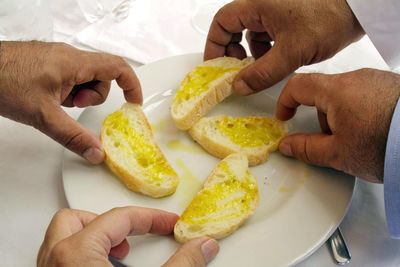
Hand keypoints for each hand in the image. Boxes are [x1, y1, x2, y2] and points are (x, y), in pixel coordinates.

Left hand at [0, 41, 141, 163]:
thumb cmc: (3, 81)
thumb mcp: (43, 115)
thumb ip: (73, 136)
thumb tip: (96, 153)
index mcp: (74, 63)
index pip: (118, 67)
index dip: (132, 85)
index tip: (133, 103)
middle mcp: (69, 56)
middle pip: (101, 76)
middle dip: (93, 96)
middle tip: (72, 106)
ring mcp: (57, 58)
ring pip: (84, 77)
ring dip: (78, 94)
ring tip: (55, 102)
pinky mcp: (47, 62)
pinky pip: (69, 76)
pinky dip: (66, 90)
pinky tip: (48, 97)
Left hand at [38, 207, 218, 266]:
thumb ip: (183, 265)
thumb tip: (203, 247)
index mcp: (76, 255)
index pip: (119, 218)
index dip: (150, 218)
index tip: (168, 226)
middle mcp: (55, 265)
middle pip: (74, 220)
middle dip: (106, 223)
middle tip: (132, 235)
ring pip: (61, 241)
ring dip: (92, 239)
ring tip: (119, 254)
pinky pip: (60, 263)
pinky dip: (84, 259)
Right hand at [204, 0, 363, 94]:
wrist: (360, 10)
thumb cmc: (328, 19)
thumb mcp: (291, 52)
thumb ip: (262, 73)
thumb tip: (239, 86)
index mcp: (257, 5)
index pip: (222, 23)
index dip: (214, 45)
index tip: (216, 66)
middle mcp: (262, 5)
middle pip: (233, 28)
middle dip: (233, 51)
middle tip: (237, 70)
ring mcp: (275, 11)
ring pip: (251, 34)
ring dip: (252, 54)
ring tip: (262, 68)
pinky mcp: (286, 18)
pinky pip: (266, 35)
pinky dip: (267, 50)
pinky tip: (277, 60)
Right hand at [276, 69, 399, 182]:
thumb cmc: (386, 144)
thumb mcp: (338, 154)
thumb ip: (307, 148)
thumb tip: (288, 145)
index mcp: (336, 90)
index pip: (298, 85)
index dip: (285, 101)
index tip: (286, 116)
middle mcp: (357, 78)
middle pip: (324, 91)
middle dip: (321, 116)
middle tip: (332, 139)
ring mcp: (377, 80)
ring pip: (346, 94)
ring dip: (342, 115)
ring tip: (359, 139)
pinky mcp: (393, 86)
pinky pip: (366, 95)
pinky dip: (362, 111)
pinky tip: (374, 130)